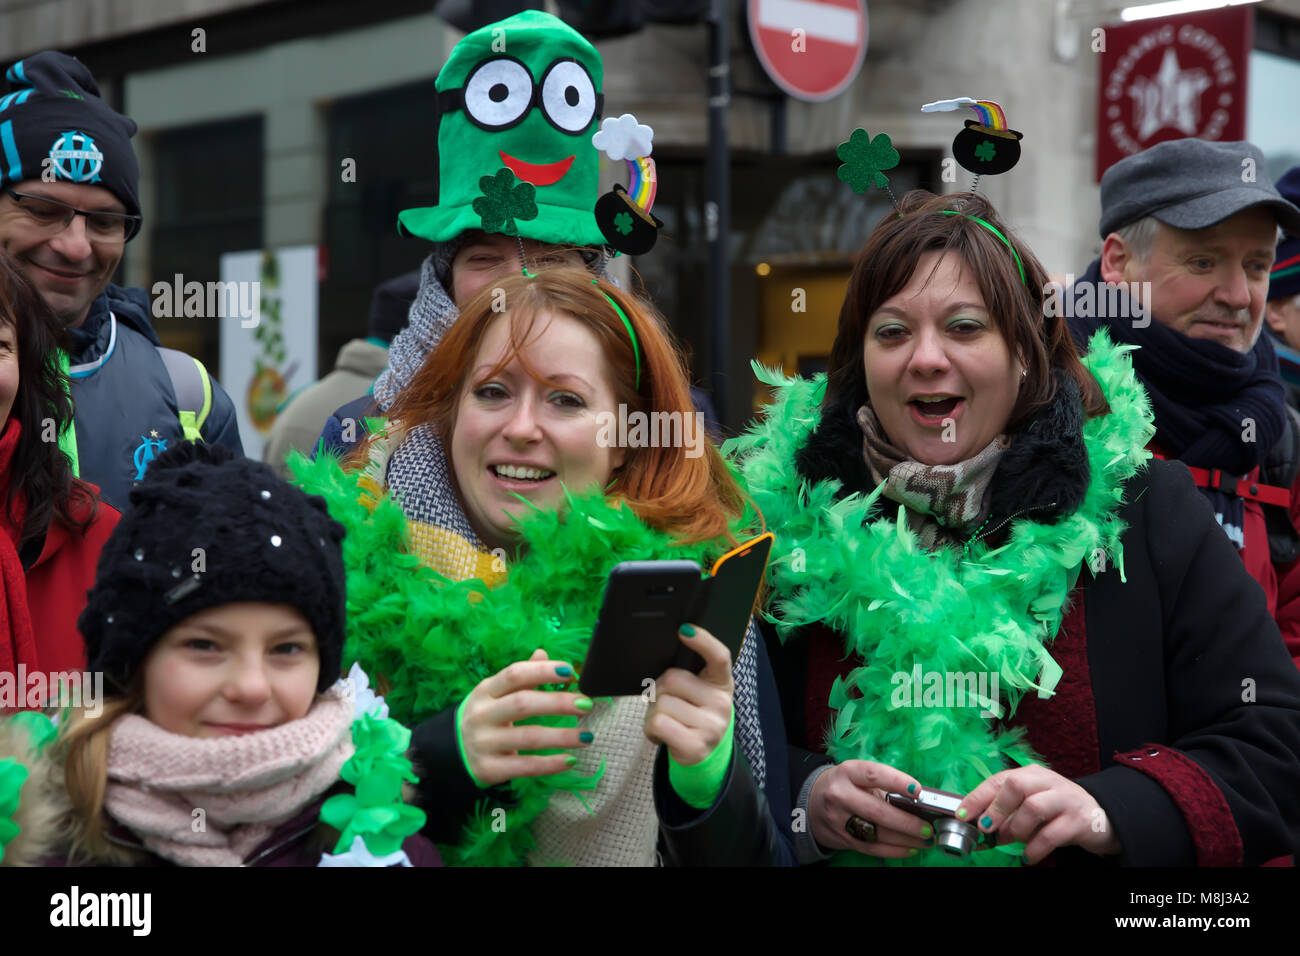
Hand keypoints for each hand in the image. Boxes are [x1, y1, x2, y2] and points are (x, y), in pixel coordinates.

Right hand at [459, 648, 593, 785]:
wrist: (448, 751)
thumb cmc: (484, 716)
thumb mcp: (495, 693)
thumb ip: (520, 676)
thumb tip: (543, 653)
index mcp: (486, 690)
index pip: (514, 675)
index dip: (542, 671)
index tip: (569, 671)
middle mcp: (483, 714)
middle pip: (523, 704)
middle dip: (558, 703)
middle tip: (587, 704)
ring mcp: (484, 743)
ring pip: (528, 737)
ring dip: (561, 737)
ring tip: (587, 737)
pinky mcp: (489, 769)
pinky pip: (525, 767)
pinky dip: (550, 765)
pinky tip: (570, 761)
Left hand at [643, 624, 733, 765]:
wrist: (701, 753)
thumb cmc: (691, 713)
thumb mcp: (696, 690)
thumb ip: (686, 672)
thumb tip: (663, 650)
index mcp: (721, 682)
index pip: (719, 656)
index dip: (703, 641)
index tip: (685, 629)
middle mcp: (722, 703)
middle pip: (672, 679)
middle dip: (659, 690)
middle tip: (667, 703)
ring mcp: (711, 727)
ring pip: (661, 703)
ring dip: (652, 713)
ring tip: (666, 722)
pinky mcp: (696, 747)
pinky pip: (657, 723)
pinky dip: (650, 729)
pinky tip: (661, 734)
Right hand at [807, 761, 929, 857]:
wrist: (811, 803)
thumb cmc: (844, 786)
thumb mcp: (857, 776)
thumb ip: (883, 786)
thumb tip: (919, 802)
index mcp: (847, 772)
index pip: (873, 775)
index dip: (897, 782)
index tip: (918, 791)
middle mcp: (840, 795)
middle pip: (877, 811)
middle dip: (906, 822)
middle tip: (927, 827)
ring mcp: (838, 819)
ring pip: (875, 833)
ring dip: (905, 839)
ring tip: (925, 840)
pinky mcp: (841, 838)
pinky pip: (871, 848)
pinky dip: (893, 851)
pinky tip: (909, 848)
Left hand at [959, 765, 1120, 863]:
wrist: (1102, 817)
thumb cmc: (1057, 811)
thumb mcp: (1031, 807)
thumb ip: (1006, 816)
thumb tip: (978, 831)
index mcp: (1031, 774)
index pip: (999, 779)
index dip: (977, 797)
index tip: (962, 815)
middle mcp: (1047, 781)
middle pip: (1016, 785)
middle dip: (996, 808)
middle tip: (986, 828)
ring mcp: (1065, 799)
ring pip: (1033, 807)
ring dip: (1017, 829)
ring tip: (1014, 841)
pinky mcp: (1079, 820)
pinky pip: (1051, 835)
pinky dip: (1034, 849)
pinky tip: (1028, 857)